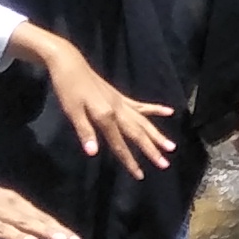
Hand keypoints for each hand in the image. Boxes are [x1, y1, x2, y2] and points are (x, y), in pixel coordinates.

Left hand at [22, 29, 173, 171]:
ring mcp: (121, 102)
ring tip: (171, 146)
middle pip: (137, 134)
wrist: (69, 62)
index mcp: (105, 116)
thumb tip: (94, 153)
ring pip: (144, 121)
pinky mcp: (119, 96)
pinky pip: (141, 105)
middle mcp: (117, 110)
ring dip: (157, 134)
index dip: (129, 161)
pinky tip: (168, 111)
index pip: (119, 144)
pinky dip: (154, 109)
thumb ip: (85, 131)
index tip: (140, 175)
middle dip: (151, 150)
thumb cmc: (67, 88)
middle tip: (165, 165)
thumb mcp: (72, 111)